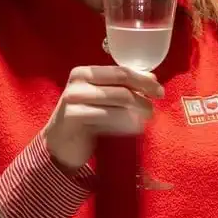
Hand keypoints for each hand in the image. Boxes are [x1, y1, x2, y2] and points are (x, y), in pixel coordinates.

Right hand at [42, 64, 163, 170]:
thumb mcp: (102, 100)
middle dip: (143, 94)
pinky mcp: (74, 116)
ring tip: (144, 121)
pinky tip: (132, 128)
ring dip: (137, 110)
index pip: (121, 71)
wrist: (58, 146)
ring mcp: (74, 98)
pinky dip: (125, 122)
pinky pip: (109, 116)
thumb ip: (121, 87)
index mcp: (85, 72)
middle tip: (153, 108)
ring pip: (119, 99)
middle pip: (121, 83)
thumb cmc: (84, 121)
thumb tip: (151, 77)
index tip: (159, 91)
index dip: (143, 80)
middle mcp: (78, 81)